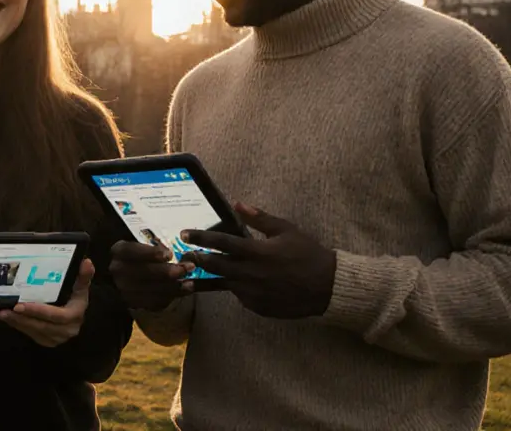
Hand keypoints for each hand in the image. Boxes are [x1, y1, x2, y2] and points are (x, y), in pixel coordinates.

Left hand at [0, 258, 93, 346]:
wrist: (76, 314)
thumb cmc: (76, 296)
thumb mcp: (81, 286)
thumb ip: (84, 276)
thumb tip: (86, 262)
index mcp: (75, 314)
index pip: (57, 316)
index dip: (39, 312)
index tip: (20, 305)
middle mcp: (68, 329)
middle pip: (43, 326)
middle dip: (23, 318)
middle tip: (7, 309)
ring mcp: (57, 338)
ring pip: (35, 332)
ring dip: (18, 323)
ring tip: (3, 313)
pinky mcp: (47, 341)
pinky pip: (31, 335)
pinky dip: (19, 326)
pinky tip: (9, 318)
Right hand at [108, 240, 193, 310]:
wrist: (131, 274)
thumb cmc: (142, 254)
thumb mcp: (143, 244)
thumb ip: (156, 245)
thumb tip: (173, 252)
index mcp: (119, 251)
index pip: (131, 251)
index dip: (150, 253)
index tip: (169, 254)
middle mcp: (118, 271)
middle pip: (144, 272)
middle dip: (168, 271)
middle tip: (188, 268)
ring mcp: (125, 289)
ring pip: (151, 289)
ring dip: (174, 286)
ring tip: (191, 282)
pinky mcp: (135, 303)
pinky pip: (155, 302)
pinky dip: (172, 296)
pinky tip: (185, 290)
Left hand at [181, 202, 337, 318]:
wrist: (327, 287)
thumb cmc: (307, 254)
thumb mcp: (286, 230)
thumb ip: (259, 218)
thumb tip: (237, 204)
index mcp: (256, 252)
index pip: (221, 242)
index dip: (200, 237)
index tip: (184, 234)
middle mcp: (250, 274)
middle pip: (215, 266)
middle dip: (196, 260)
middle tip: (183, 256)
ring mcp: (252, 293)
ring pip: (223, 285)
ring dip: (206, 281)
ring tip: (187, 280)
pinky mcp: (257, 307)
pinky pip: (239, 296)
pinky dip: (234, 289)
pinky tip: (231, 285)